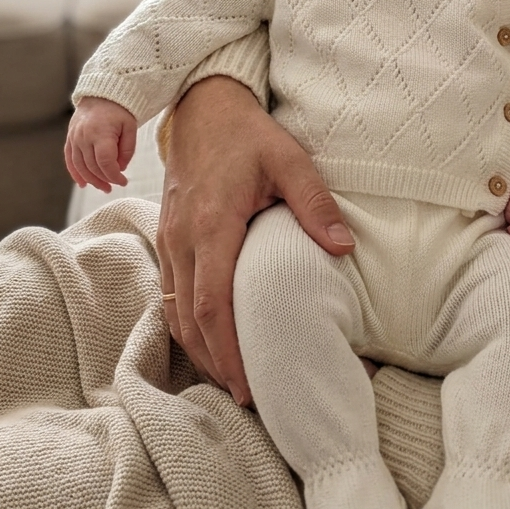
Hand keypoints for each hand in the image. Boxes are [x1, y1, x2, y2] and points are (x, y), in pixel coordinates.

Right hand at [65, 97, 136, 192]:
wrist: (101, 94)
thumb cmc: (119, 111)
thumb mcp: (130, 127)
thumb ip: (127, 149)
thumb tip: (120, 168)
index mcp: (101, 133)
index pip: (105, 162)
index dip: (114, 176)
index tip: (123, 181)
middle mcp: (84, 136)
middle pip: (92, 166)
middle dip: (104, 180)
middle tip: (114, 186)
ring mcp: (74, 137)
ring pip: (80, 166)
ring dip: (91, 180)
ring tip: (103, 187)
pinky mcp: (70, 138)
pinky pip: (70, 159)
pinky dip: (75, 173)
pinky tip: (83, 184)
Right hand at [156, 75, 354, 405]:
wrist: (203, 108)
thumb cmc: (249, 135)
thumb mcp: (290, 159)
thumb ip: (315, 204)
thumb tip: (342, 248)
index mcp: (212, 224)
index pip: (214, 303)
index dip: (230, 350)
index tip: (251, 385)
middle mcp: (182, 239)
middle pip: (191, 320)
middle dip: (218, 364)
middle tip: (249, 400)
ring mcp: (169, 241)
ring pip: (175, 313)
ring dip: (201, 352)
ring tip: (234, 383)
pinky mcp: (167, 239)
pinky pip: (170, 295)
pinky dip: (188, 328)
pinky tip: (211, 345)